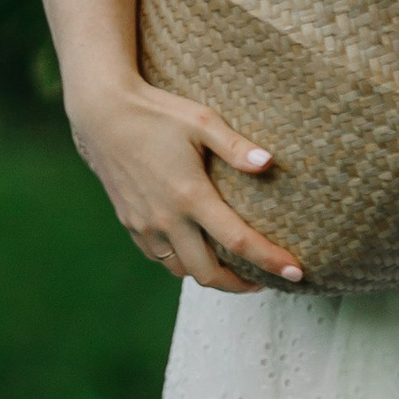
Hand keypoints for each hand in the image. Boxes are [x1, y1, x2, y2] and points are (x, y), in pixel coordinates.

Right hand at [64, 72, 305, 291]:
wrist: (102, 113)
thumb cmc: (157, 112)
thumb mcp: (202, 121)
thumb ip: (236, 146)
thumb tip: (269, 162)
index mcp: (190, 196)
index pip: (239, 242)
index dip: (270, 261)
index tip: (296, 273)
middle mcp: (167, 219)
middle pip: (209, 274)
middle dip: (240, 286)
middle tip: (263, 281)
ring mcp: (145, 225)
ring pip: (182, 271)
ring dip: (210, 276)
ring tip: (232, 269)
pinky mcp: (130, 223)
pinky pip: (160, 258)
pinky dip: (182, 263)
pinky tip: (196, 250)